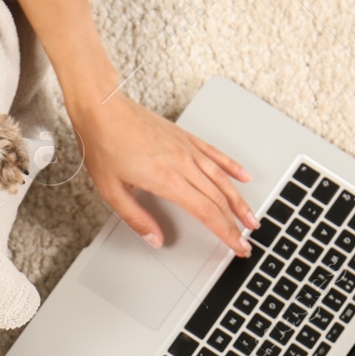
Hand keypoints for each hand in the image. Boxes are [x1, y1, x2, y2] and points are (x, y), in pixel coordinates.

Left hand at [69, 91, 258, 257]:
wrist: (103, 110)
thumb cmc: (104, 145)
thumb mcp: (111, 192)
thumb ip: (136, 218)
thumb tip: (155, 239)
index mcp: (167, 179)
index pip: (207, 212)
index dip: (225, 232)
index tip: (236, 245)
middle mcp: (182, 163)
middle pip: (219, 198)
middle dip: (236, 222)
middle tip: (246, 239)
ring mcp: (186, 148)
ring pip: (222, 178)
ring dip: (239, 200)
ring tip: (250, 217)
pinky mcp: (185, 137)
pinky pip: (215, 153)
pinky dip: (232, 166)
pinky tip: (243, 176)